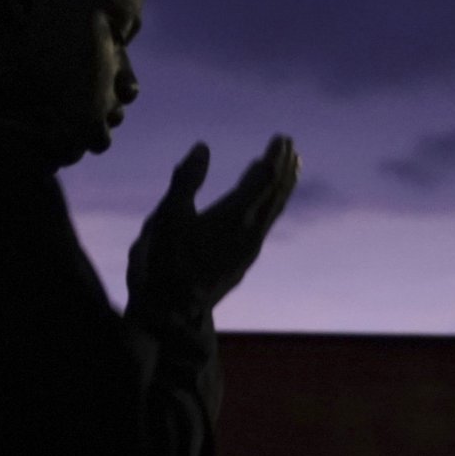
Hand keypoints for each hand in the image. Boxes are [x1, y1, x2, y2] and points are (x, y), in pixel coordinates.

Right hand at [127, 136, 299, 320]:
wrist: (170, 317)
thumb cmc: (163, 263)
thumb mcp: (166, 217)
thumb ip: (186, 180)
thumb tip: (203, 147)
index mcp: (233, 215)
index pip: (263, 178)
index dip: (274, 157)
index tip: (283, 138)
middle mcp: (250, 231)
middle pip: (276, 193)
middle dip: (284, 167)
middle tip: (291, 145)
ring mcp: (249, 249)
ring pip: (275, 210)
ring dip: (284, 186)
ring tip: (291, 169)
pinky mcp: (243, 262)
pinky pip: (267, 223)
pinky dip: (273, 204)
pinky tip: (267, 205)